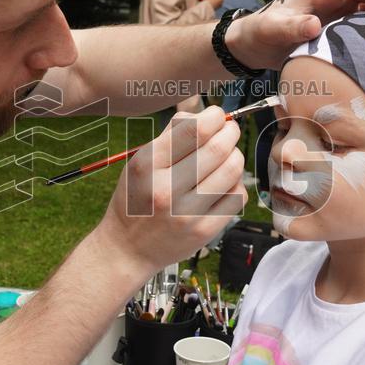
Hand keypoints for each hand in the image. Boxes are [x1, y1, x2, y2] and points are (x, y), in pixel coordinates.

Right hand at [94, 107, 246, 274]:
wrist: (128, 249)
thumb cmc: (136, 199)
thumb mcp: (139, 162)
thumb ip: (169, 136)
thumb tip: (203, 115)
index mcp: (147, 165)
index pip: (194, 130)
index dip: (215, 117)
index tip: (217, 116)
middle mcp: (166, 189)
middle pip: (218, 148)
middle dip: (231, 133)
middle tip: (229, 132)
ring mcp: (187, 213)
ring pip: (232, 171)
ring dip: (235, 157)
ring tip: (227, 158)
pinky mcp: (204, 230)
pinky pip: (237, 197)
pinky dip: (236, 185)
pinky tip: (223, 184)